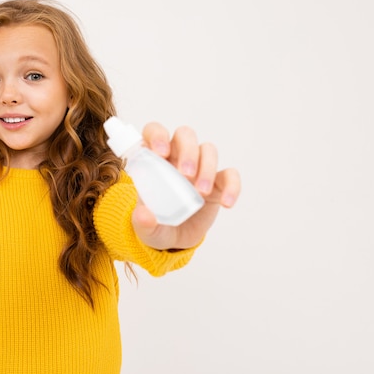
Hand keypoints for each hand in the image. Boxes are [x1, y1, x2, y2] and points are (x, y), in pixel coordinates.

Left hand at [131, 123, 240, 249]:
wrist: (175, 241)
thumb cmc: (156, 225)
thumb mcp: (145, 228)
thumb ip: (141, 222)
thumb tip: (143, 214)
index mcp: (154, 161)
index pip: (154, 132)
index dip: (157, 136)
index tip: (161, 153)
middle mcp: (176, 158)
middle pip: (185, 135)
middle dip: (187, 151)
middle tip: (185, 174)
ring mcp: (199, 168)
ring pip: (208, 150)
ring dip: (207, 167)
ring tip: (201, 193)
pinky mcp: (217, 183)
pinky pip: (229, 174)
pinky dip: (232, 186)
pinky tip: (226, 203)